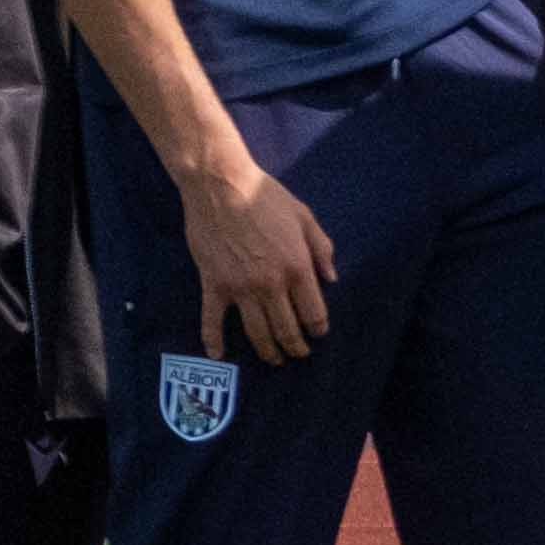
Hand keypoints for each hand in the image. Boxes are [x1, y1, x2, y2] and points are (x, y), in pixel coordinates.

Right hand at [178, 153, 338, 365]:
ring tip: (274, 359)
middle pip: (287, 330)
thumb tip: (332, 278)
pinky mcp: (213, 285)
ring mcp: (240, 288)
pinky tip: (219, 356)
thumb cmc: (264, 195)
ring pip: (257, 333)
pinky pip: (212, 321)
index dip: (318, 329)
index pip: (314, 313)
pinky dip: (214, 342)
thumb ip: (322, 248)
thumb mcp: (304, 216)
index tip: (317, 334)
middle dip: (296, 347)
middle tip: (298, 353)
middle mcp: (271, 284)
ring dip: (268, 352)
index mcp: (297, 267)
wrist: (220, 184)